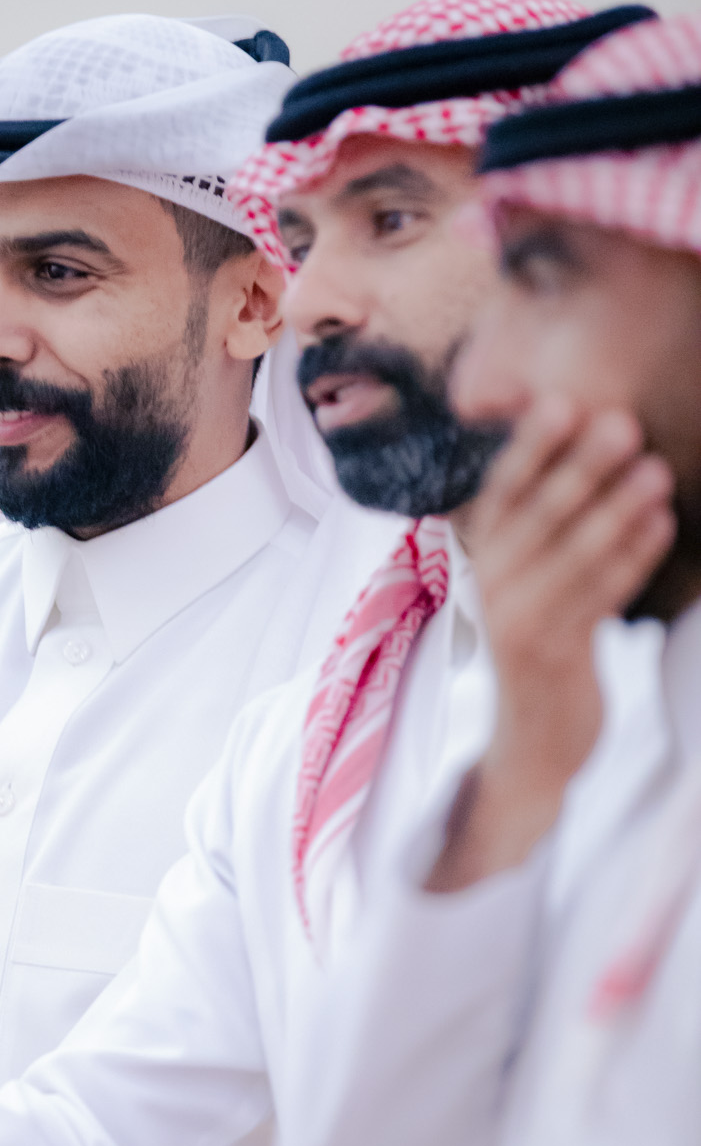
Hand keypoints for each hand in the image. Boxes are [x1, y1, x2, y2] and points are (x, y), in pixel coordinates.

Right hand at [429, 397, 673, 891]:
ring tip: (656, 470)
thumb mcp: (529, 583)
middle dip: (580, 468)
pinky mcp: (550, 658)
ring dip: (615, 510)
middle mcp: (491, 588)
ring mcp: (518, 625)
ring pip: (571, 558)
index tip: (559, 402)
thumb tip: (582, 447)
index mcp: (483, 560)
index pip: (501, 493)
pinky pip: (596, 600)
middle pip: (537, 519)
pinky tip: (661, 524)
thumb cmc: (542, 647)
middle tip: (620, 422)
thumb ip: (542, 528)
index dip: (529, 449)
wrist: (532, 743)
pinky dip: (631, 561)